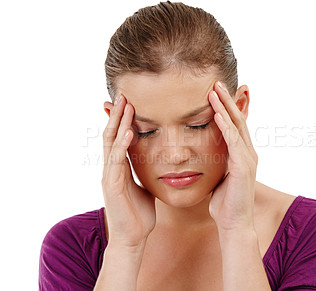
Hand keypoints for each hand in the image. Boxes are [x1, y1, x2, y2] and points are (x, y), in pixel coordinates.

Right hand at [102, 95, 155, 247]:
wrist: (133, 238)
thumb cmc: (139, 214)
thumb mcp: (144, 186)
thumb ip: (145, 173)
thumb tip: (156, 162)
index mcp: (120, 168)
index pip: (120, 138)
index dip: (124, 120)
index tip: (131, 102)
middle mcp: (112, 168)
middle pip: (112, 134)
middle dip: (117, 114)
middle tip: (124, 94)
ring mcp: (109, 176)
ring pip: (111, 143)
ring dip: (118, 123)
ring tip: (125, 105)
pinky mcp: (111, 186)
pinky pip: (116, 161)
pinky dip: (122, 145)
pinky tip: (129, 131)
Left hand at [208, 81, 257, 232]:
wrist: (234, 223)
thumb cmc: (225, 202)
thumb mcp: (219, 176)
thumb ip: (217, 161)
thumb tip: (206, 152)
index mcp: (242, 154)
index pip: (234, 125)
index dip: (225, 108)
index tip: (214, 93)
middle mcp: (248, 153)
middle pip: (238, 120)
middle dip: (227, 101)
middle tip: (216, 82)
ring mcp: (248, 159)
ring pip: (236, 126)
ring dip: (225, 107)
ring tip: (215, 90)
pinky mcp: (243, 167)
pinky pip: (233, 142)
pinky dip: (226, 126)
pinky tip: (216, 114)